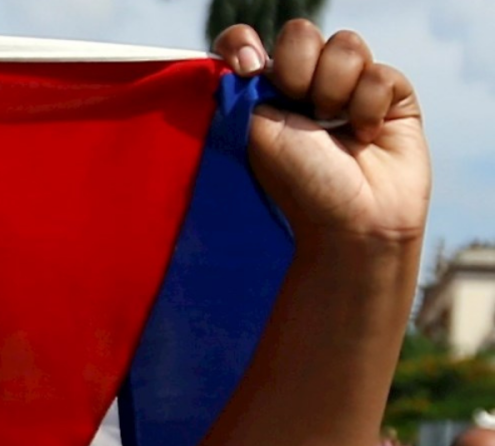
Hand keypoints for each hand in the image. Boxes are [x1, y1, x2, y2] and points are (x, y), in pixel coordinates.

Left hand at [213, 22, 429, 246]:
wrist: (351, 221)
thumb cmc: (298, 184)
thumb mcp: (256, 132)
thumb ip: (247, 87)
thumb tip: (248, 54)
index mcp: (265, 94)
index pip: (246, 44)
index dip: (243, 44)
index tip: (246, 66)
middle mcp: (305, 87)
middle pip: (300, 33)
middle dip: (296, 67)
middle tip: (298, 108)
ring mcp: (350, 89)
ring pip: (345, 44)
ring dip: (333, 88)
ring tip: (334, 127)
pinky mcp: (392, 97)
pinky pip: (380, 73)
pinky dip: (368, 106)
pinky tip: (366, 136)